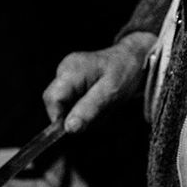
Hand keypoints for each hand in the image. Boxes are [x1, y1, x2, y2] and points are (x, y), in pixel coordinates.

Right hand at [42, 31, 156, 133]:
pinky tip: (100, 103)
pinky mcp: (73, 82)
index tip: (81, 127)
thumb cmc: (125, 70)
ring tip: (103, 106)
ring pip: (65, 106)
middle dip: (75, 116)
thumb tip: (68, 128)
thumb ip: (89, 109)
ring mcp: (67, 75)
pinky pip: (72, 103)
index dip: (61, 118)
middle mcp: (64, 70)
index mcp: (71, 70)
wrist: (134, 57)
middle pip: (56, 104)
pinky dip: (86, 109)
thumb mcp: (111, 92)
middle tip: (99, 114)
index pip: (52, 99)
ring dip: (83, 114)